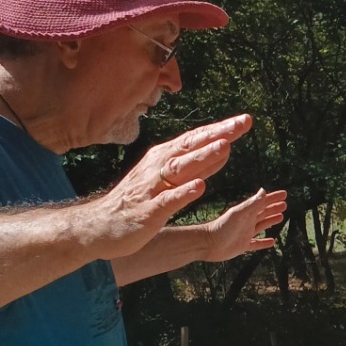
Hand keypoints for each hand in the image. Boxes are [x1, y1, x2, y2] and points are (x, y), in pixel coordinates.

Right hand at [83, 115, 254, 257]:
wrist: (100, 225)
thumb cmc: (139, 200)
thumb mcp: (171, 178)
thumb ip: (198, 165)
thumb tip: (225, 147)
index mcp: (164, 157)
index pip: (195, 138)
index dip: (220, 129)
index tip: (244, 120)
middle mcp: (158, 168)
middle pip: (191, 147)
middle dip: (217, 134)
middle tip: (241, 124)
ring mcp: (152, 188)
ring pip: (180, 169)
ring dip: (202, 157)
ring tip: (224, 146)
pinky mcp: (148, 211)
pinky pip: (168, 200)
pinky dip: (184, 193)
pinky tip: (200, 186)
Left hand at [199, 187, 288, 261]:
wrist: (208, 244)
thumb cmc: (221, 227)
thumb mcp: (238, 214)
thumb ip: (251, 204)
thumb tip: (264, 191)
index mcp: (247, 212)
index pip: (263, 202)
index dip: (273, 198)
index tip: (284, 194)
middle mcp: (247, 221)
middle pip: (264, 213)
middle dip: (274, 208)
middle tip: (285, 204)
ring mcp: (245, 233)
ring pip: (262, 225)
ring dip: (271, 221)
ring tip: (280, 217)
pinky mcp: (243, 245)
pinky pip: (257, 243)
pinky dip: (264, 243)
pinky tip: (272, 242)